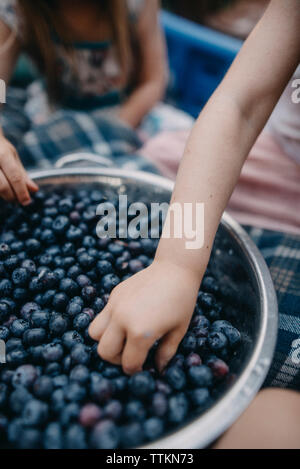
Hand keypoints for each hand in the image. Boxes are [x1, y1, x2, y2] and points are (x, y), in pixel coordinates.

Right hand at [0, 135, 37, 203]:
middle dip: (12, 196)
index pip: (15, 177)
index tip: (27, 201)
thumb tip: (34, 190)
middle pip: (2, 187)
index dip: (22, 192)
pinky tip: (2, 188)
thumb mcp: (12, 156)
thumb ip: (22, 174)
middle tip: (18, 199)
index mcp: (3, 154)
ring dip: (4, 196)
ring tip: (10, 193)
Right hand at [89, 260, 200, 374]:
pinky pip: (102, 315)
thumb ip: (166, 353)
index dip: (136, 370)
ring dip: (106, 340)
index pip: (128, 363)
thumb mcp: (178, 331)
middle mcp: (122, 319)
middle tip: (133, 354)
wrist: (175, 268)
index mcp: (140, 332)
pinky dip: (109, 324)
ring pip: (94, 334)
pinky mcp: (114, 294)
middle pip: (104, 352)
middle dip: (117, 359)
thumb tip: (159, 369)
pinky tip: (127, 320)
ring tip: (123, 338)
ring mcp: (115, 305)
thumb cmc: (182, 301)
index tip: (143, 368)